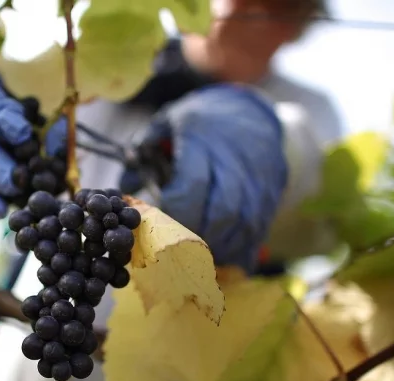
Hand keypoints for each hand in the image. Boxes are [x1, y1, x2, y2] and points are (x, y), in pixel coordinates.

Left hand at [122, 84, 288, 272]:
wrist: (252, 111)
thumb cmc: (201, 120)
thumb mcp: (168, 122)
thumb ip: (143, 151)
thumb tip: (122, 188)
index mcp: (202, 140)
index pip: (191, 187)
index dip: (174, 211)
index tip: (159, 220)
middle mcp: (234, 161)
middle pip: (221, 211)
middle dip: (197, 234)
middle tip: (177, 244)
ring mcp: (257, 179)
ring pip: (242, 224)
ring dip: (219, 246)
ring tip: (198, 255)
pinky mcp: (270, 193)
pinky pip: (258, 229)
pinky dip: (240, 248)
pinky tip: (223, 255)